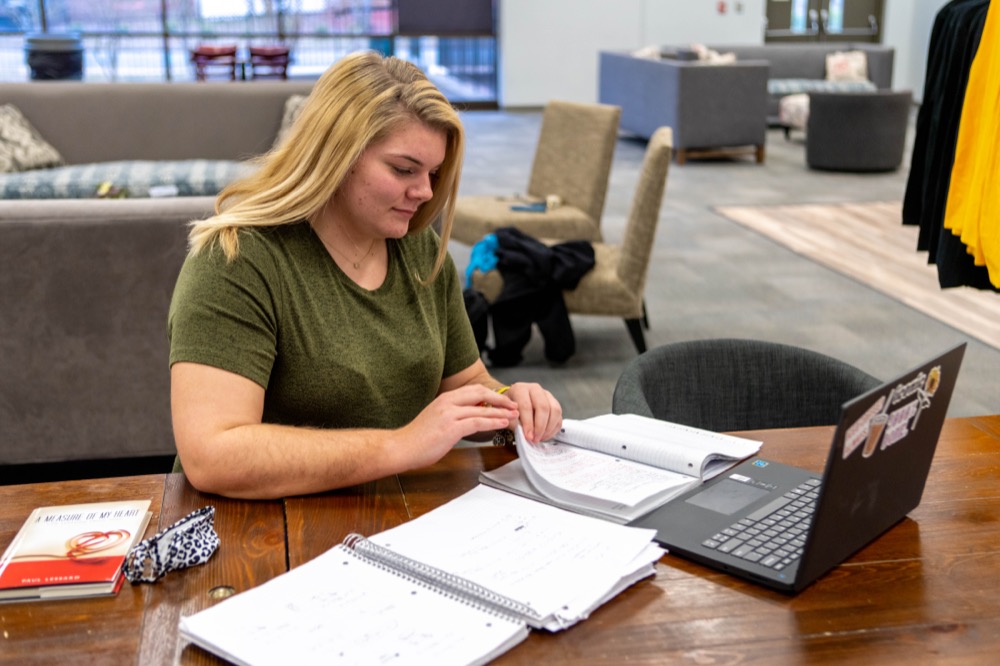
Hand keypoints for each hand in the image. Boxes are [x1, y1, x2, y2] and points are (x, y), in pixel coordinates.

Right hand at [399, 385, 518, 468]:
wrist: (401, 447)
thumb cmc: (417, 438)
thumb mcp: (436, 419)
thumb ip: (452, 415)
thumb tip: (469, 417)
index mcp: (444, 399)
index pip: (473, 390)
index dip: (491, 394)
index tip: (502, 400)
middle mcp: (447, 402)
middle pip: (480, 393)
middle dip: (500, 399)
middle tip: (513, 405)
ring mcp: (449, 414)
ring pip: (482, 408)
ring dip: (501, 412)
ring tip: (514, 415)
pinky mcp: (451, 428)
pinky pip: (478, 422)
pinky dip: (493, 422)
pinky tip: (502, 424)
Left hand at [504, 382, 562, 442]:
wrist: (513, 403)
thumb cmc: (508, 409)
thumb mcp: (505, 414)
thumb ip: (512, 421)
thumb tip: (523, 430)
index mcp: (521, 389)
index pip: (526, 406)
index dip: (528, 423)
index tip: (528, 436)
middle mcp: (535, 389)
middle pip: (543, 407)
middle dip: (540, 426)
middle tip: (535, 439)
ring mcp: (547, 395)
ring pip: (555, 410)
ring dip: (549, 428)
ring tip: (540, 438)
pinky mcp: (554, 403)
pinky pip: (559, 416)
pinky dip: (553, 429)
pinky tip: (545, 436)